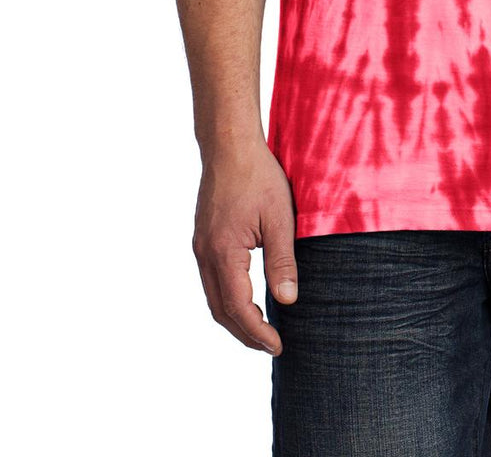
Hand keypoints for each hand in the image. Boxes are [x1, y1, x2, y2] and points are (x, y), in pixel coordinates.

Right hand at [192, 139, 298, 354]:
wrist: (230, 145)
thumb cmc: (258, 176)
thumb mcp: (279, 218)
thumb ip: (282, 262)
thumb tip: (288, 301)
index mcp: (223, 252)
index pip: (238, 308)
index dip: (258, 333)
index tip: (278, 346)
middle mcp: (205, 254)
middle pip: (221, 310)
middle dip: (245, 333)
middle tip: (271, 345)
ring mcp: (200, 246)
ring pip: (213, 297)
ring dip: (235, 318)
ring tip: (261, 329)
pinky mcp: (203, 238)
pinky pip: (212, 280)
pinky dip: (228, 298)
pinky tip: (247, 298)